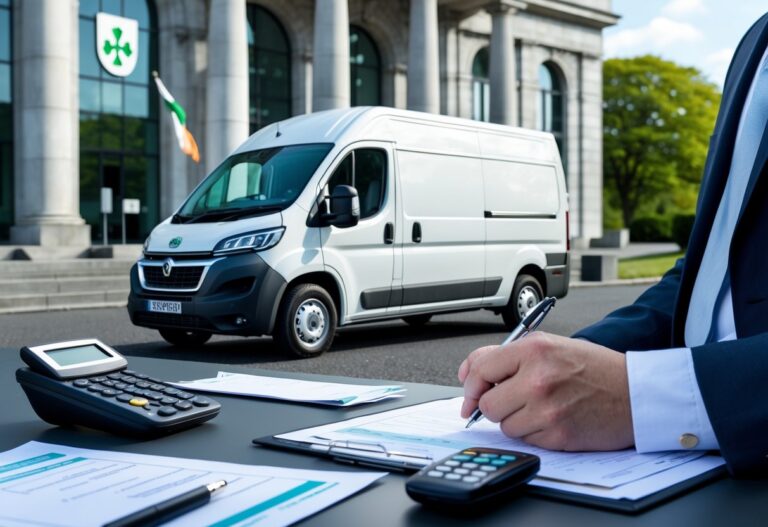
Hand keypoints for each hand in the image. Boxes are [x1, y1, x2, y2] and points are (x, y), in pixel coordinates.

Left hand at [458, 332, 633, 450]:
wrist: (635, 393)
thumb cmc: (594, 368)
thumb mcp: (550, 346)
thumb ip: (505, 355)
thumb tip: (467, 373)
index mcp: (534, 349)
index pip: (481, 369)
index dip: (472, 384)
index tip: (472, 393)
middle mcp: (538, 378)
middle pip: (488, 404)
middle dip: (497, 404)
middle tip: (516, 399)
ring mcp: (547, 409)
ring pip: (505, 425)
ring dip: (517, 420)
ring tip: (543, 406)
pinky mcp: (558, 434)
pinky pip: (526, 439)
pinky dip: (536, 432)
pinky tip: (555, 418)